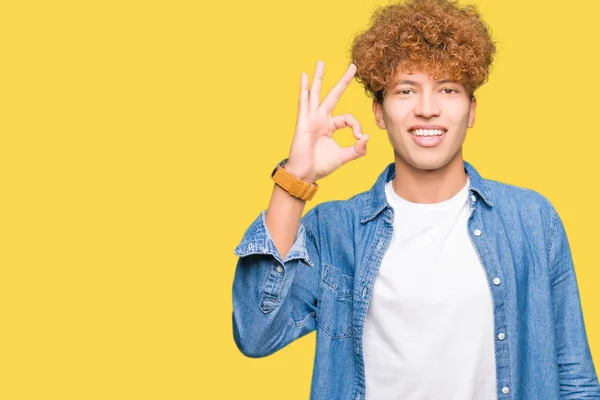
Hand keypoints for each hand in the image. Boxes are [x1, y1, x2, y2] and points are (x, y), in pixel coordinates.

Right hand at [285, 60, 369, 182]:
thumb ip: (358, 149)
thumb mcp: (344, 156)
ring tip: (321, 62)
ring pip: (317, 93)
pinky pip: (304, 101)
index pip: (348, 118)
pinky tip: (304, 76)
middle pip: (334, 95)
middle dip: (343, 81)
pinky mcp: (303, 121)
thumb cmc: (321, 166)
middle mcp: (321, 119)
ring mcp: (311, 118)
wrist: (305, 174)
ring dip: (319, 77)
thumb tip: (367, 137)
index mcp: (330, 126)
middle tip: (353, 66)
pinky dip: (304, 88)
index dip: (356, 125)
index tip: (358, 138)